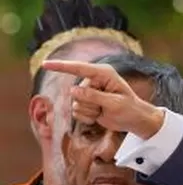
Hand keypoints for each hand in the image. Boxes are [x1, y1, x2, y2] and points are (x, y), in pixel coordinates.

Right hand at [41, 59, 163, 138]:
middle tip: (107, 107)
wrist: (135, 120)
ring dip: (89, 112)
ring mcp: (88, 92)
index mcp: (103, 74)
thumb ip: (94, 96)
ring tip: (104, 111)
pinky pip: (76, 112)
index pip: (78, 68)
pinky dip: (87, 117)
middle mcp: (93, 81)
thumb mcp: (115, 103)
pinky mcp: (86, 103)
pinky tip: (99, 116)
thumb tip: (73, 91)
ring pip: (75, 104)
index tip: (45, 64)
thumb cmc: (131, 109)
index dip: (61, 66)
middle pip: (77, 93)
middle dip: (90, 104)